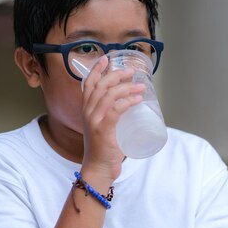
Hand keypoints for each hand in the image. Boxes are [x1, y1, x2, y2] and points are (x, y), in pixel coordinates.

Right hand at [81, 55, 144, 175]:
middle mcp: (87, 113)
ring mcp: (94, 121)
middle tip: (131, 72)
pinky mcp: (103, 130)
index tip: (106, 58)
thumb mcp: (103, 127)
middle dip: (116, 75)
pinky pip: (116, 110)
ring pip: (109, 96)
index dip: (96, 69)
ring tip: (140, 86)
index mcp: (86, 110)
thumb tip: (129, 104)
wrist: (98, 168)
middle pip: (100, 86)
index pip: (88, 84)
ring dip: (127, 88)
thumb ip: (111, 115)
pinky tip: (137, 99)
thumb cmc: (103, 149)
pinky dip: (127, 102)